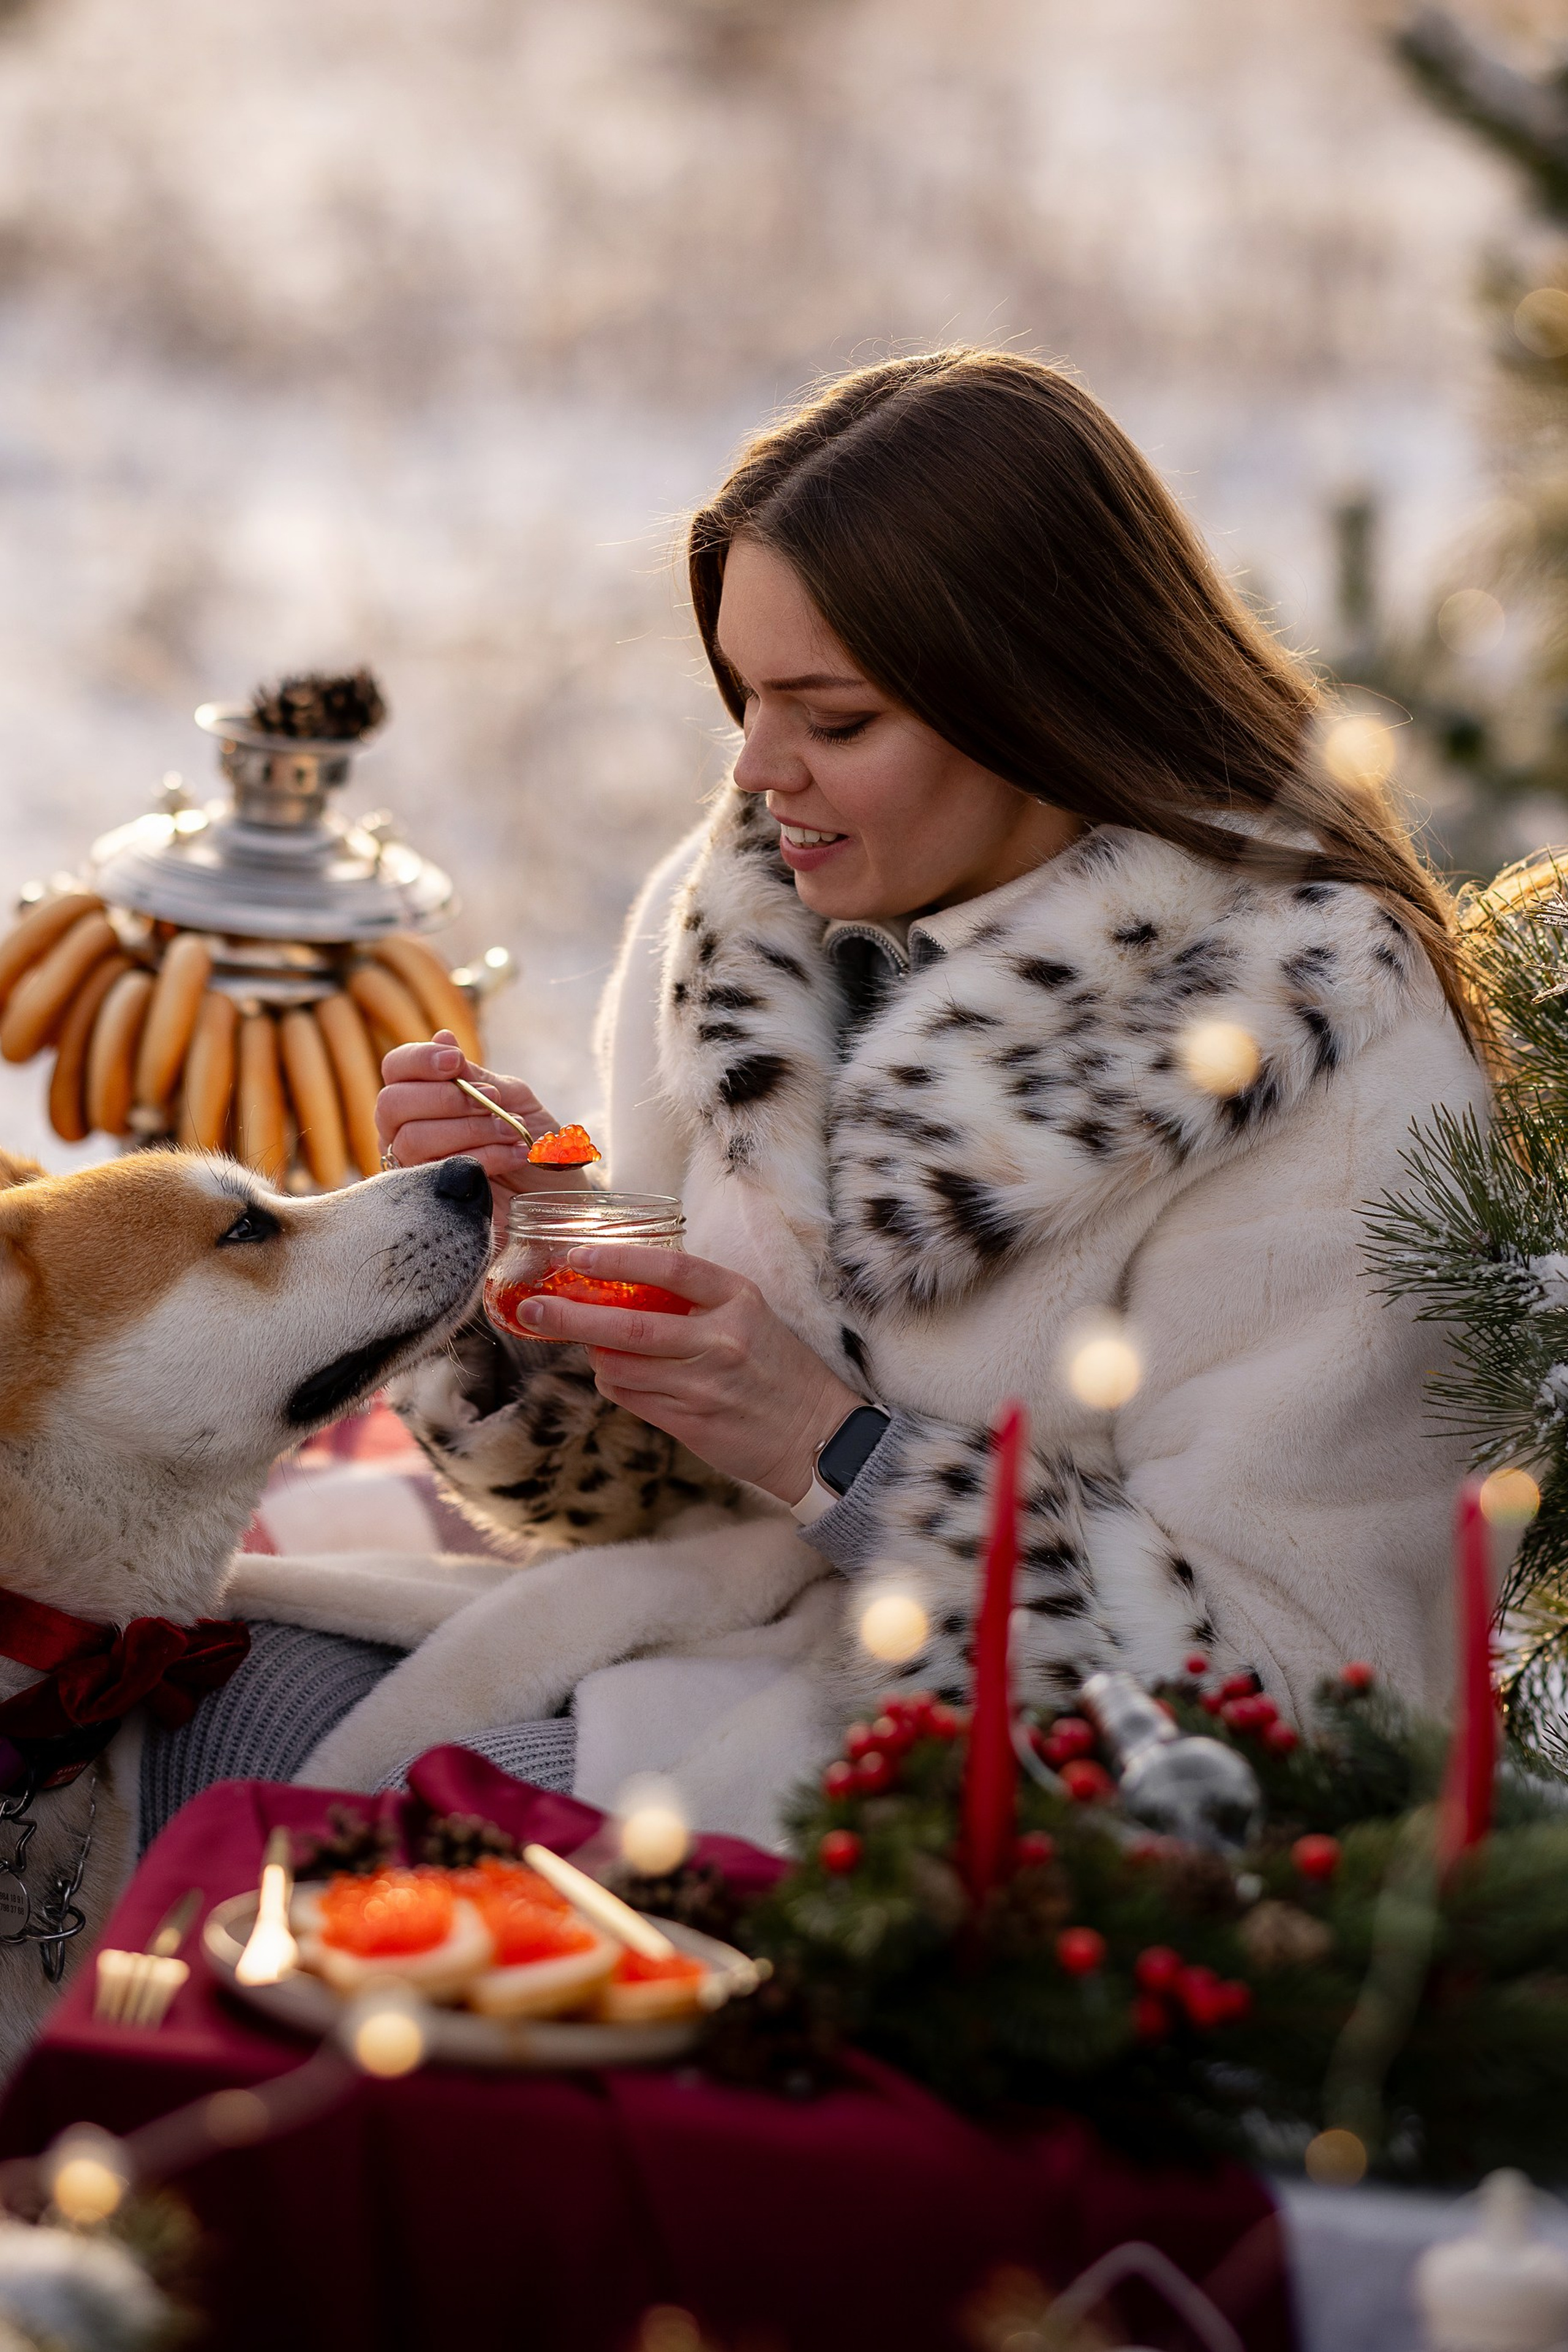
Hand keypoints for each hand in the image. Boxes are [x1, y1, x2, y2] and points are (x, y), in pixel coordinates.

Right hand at [375, 1030, 588, 1220]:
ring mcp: (411, 1169)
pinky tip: (515, 1154)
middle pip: (391, 1104)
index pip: (396, 1068)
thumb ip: (475, 1076)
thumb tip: (442, 1037)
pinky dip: (485, 1156)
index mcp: (422, 1097)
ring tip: (514, 1131)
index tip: (455, 1062)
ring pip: (414, 1139)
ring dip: (473, 1129)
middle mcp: (404, 1132)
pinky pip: (439, 1170)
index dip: (419, 1060)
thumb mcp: (511, 1097)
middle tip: (493, 1102)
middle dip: (446, 1099)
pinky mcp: (428, 1201)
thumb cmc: (531, 1139)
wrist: (556, 1190)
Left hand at [512, 1242, 862, 1505]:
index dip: (619, 1260)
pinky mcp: (690, 1423)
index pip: (672, 1268)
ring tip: (588, 1345)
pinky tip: (616, 1375)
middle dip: (572, 1317)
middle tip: (533, 1308)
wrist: (814, 1435)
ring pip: (621, 1367)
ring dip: (594, 1356)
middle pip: (630, 1326)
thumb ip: (698, 1302)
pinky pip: (630, 1398)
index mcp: (739, 1301)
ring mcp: (703, 1385)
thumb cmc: (777, 1369)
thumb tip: (624, 1289)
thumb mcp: (750, 1316)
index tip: (577, 1256)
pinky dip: (613, 1383)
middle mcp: (720, 1340)